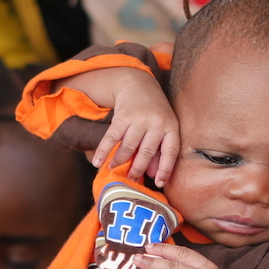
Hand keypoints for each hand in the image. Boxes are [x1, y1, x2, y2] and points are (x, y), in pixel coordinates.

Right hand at [86, 71, 179, 186]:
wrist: (139, 84)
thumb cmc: (154, 112)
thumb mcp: (163, 127)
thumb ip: (160, 150)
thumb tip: (153, 175)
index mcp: (171, 126)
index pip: (170, 152)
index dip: (165, 169)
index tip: (158, 184)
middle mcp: (156, 122)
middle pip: (147, 152)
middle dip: (137, 169)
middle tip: (130, 180)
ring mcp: (139, 118)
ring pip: (129, 146)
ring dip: (120, 161)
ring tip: (113, 170)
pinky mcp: (122, 116)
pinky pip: (112, 137)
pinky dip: (103, 151)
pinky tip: (97, 162)